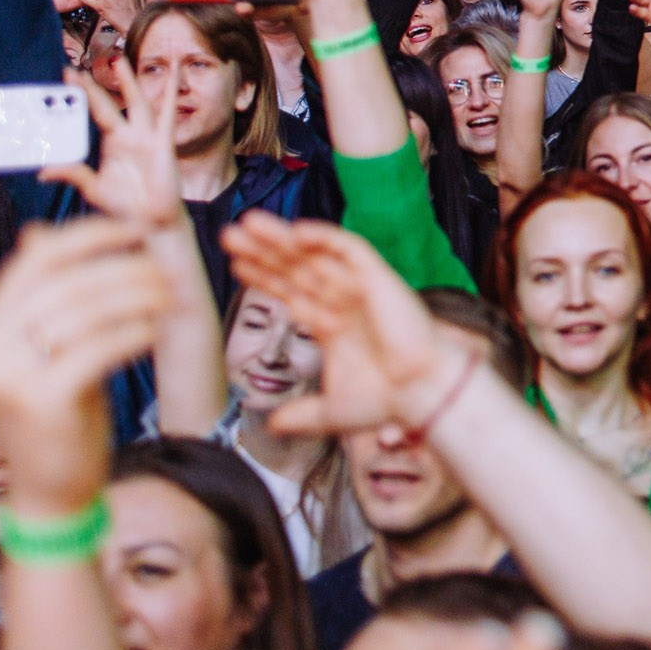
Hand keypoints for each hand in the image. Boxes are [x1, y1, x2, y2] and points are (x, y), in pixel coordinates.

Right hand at [0, 219, 173, 509]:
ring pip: (87, 310)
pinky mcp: (40, 399)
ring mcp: (8, 372)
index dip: (93, 234)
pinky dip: (136, 332)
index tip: (139, 229)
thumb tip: (39, 230)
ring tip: (171, 298)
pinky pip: (99, 348)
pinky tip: (157, 331)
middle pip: (67, 279)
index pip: (39, 257)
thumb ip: (45, 292)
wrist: (51, 488)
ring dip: (139, 296)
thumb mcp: (46, 345)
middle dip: (126, 267)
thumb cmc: (60, 408)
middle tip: (167, 270)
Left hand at [46, 69, 182, 229]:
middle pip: (109, 103)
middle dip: (93, 86)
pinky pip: (167, 114)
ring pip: (136, 101)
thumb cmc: (124, 206)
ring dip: (128, 81)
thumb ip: (73, 174)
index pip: (93, 113)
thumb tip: (42, 172)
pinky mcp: (163, 142)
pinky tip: (175, 73)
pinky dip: (172, 93)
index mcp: (111, 144)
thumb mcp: (93, 188)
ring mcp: (147, 137)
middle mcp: (128, 136)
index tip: (66, 76)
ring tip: (119, 60)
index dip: (81, 95)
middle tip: (76, 68)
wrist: (150, 222)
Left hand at [218, 215, 458, 435]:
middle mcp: (344, 300)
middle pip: (296, 268)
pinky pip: (349, 249)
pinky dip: (324, 238)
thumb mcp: (331, 412)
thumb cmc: (386, 401)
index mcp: (333, 325)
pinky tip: (296, 232)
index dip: (263, 277)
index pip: (291, 293)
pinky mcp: (378, 277)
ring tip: (249, 224)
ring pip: (315, 254)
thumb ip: (301, 415)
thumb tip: (272, 425)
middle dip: (263, 252)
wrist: (420, 395)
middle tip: (230, 233)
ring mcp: (359, 286)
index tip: (235, 265)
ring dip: (282, 239)